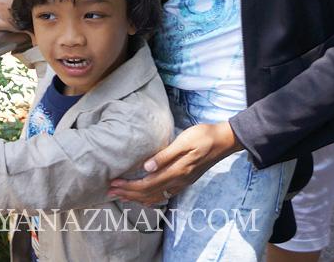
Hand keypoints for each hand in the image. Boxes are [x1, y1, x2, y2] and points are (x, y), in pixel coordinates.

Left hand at [107, 122, 240, 206]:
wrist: (223, 141)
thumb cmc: (203, 136)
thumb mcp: (184, 141)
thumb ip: (165, 155)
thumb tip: (146, 167)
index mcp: (176, 171)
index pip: (147, 184)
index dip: (129, 187)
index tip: (114, 183)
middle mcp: (178, 181)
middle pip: (149, 194)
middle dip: (128, 194)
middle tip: (110, 191)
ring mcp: (182, 183)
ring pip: (156, 196)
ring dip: (137, 197)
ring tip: (122, 195)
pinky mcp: (184, 180)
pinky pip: (164, 194)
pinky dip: (150, 198)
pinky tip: (145, 197)